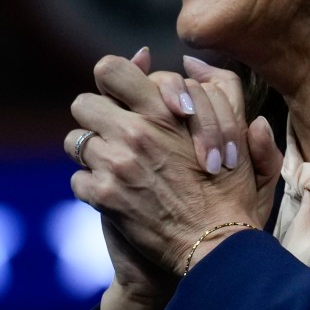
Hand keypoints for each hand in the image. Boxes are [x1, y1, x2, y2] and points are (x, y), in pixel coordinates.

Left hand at [67, 47, 278, 277]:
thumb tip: (190, 64)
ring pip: (75, 142)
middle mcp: (136, 131)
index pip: (110, 70)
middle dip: (95, 119)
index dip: (110, 82)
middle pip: (83, 104)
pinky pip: (77, 180)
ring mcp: (117, 164)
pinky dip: (92, 189)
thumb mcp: (234, 132)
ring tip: (116, 169)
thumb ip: (220, 91)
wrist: (218, 245)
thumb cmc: (230, 190)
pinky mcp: (104, 196)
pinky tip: (116, 197)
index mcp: (165, 111)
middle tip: (114, 136)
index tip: (121, 98)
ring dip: (92, 155)